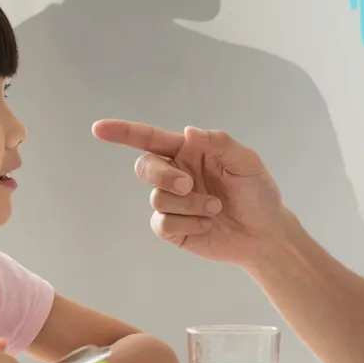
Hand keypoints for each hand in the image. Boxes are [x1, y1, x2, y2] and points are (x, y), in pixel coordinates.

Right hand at [92, 121, 285, 266]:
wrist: (265, 233)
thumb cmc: (258, 192)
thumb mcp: (246, 162)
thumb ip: (220, 143)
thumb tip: (188, 132)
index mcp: (189, 152)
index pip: (150, 138)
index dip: (123, 133)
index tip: (98, 129)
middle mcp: (176, 174)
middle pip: (145, 167)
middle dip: (163, 175)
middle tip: (189, 184)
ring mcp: (172, 202)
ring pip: (157, 198)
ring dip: (189, 204)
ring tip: (216, 209)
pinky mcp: (173, 228)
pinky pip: (162, 223)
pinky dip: (187, 223)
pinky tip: (208, 224)